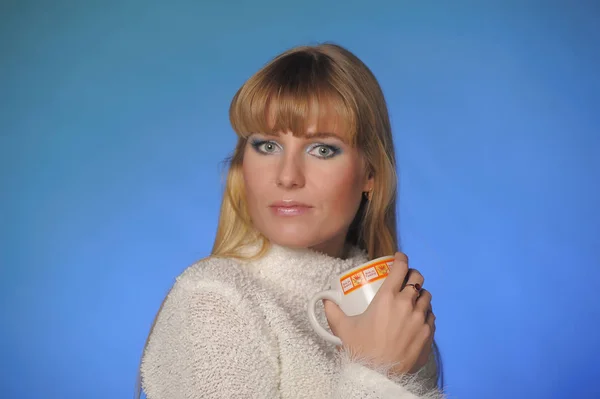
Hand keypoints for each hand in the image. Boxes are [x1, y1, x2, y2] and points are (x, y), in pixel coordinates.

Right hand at [324, 252, 435, 374]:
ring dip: (420, 294)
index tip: (398, 258)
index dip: (401, 259)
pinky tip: (419, 318)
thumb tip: (325, 300)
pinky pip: (431, 316)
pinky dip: (426, 313)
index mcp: (387, 297)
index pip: (400, 268)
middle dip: (412, 275)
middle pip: (417, 279)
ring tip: (413, 299)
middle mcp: (407, 304)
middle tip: (406, 278)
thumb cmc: (361, 348)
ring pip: (427, 297)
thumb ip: (333, 311)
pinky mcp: (429, 334)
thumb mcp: (343, 328)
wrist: (379, 375)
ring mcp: (420, 319)